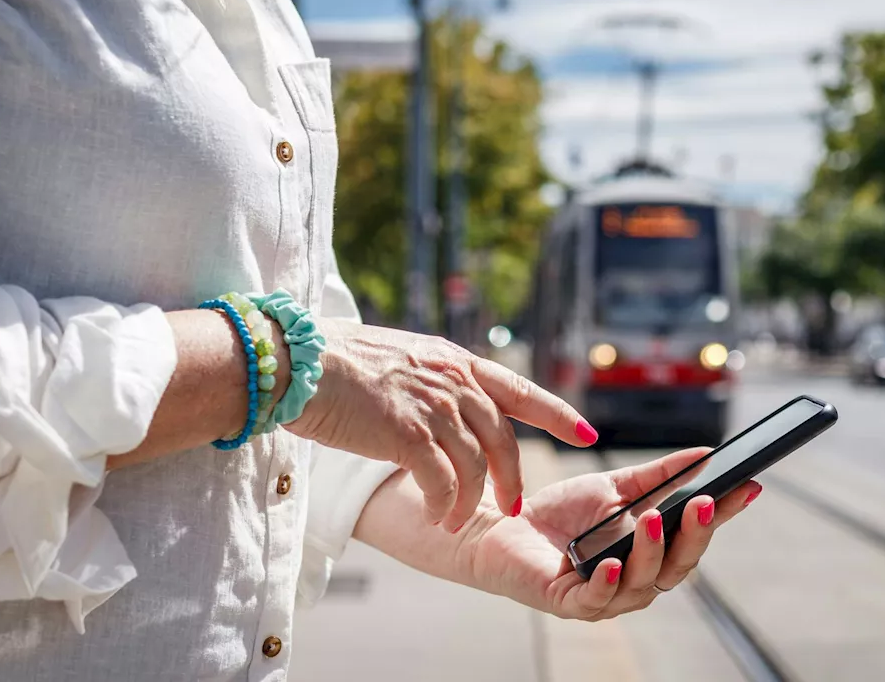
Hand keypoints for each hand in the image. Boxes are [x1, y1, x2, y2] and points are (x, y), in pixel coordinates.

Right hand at [287, 319, 596, 530]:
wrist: (297, 361)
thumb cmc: (337, 363)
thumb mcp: (402, 361)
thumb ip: (433, 382)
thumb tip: (448, 408)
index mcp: (455, 362)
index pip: (520, 390)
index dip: (558, 414)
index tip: (587, 434)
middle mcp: (452, 381)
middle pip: (503, 438)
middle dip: (512, 478)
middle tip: (512, 509)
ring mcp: (432, 405)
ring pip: (475, 465)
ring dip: (471, 502)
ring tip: (458, 523)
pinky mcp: (407, 433)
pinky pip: (442, 480)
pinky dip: (444, 504)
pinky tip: (437, 516)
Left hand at [464, 448, 762, 620]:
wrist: (502, 527)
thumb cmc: (562, 514)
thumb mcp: (616, 487)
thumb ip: (659, 475)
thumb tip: (705, 453)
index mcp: (652, 552)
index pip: (695, 535)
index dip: (724, 514)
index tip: (749, 487)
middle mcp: (637, 578)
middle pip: (680, 565)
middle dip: (695, 535)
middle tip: (705, 503)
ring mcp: (607, 595)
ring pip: (644, 583)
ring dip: (653, 551)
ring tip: (654, 519)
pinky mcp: (570, 603)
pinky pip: (597, 600)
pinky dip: (609, 582)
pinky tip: (614, 563)